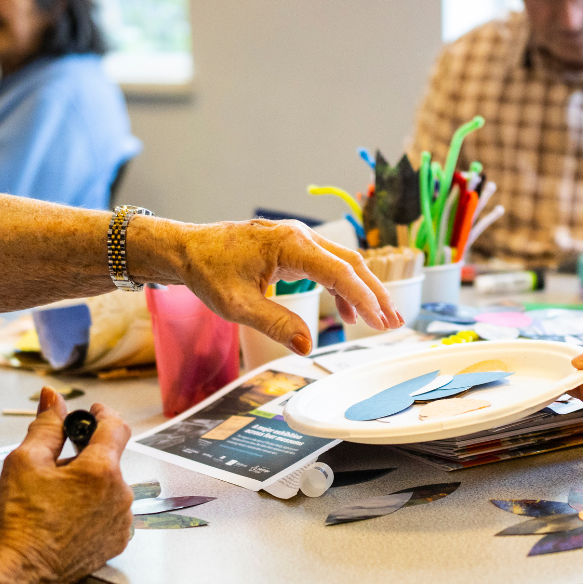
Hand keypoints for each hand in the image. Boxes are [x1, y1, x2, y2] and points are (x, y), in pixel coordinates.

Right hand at [0, 388, 132, 583]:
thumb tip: (53, 399)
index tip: (91, 412)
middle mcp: (120, 494)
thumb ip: (46, 426)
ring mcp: (121, 520)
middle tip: (51, 470)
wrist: (21, 574)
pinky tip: (65, 519)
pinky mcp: (117, 540)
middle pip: (107, 460)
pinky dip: (91, 509)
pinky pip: (109, 512)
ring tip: (54, 501)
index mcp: (101, 470)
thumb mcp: (25, 462)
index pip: (115, 426)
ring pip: (108, 487)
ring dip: (87, 485)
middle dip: (82, 458)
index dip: (102, 414)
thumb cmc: (20, 523)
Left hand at [138, 218, 403, 354]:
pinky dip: (342, 288)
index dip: (364, 298)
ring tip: (381, 320)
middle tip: (395, 322)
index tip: (381, 321)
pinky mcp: (294, 247)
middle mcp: (300, 236)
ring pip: (344, 264)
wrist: (187, 249)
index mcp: (290, 245)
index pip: (340, 272)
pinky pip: (328, 266)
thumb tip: (308, 347)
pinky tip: (348, 312)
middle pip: (352, 264)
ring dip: (364, 291)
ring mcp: (299, 239)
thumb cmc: (208, 272)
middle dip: (376, 294)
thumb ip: (276, 325)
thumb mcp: (238, 306)